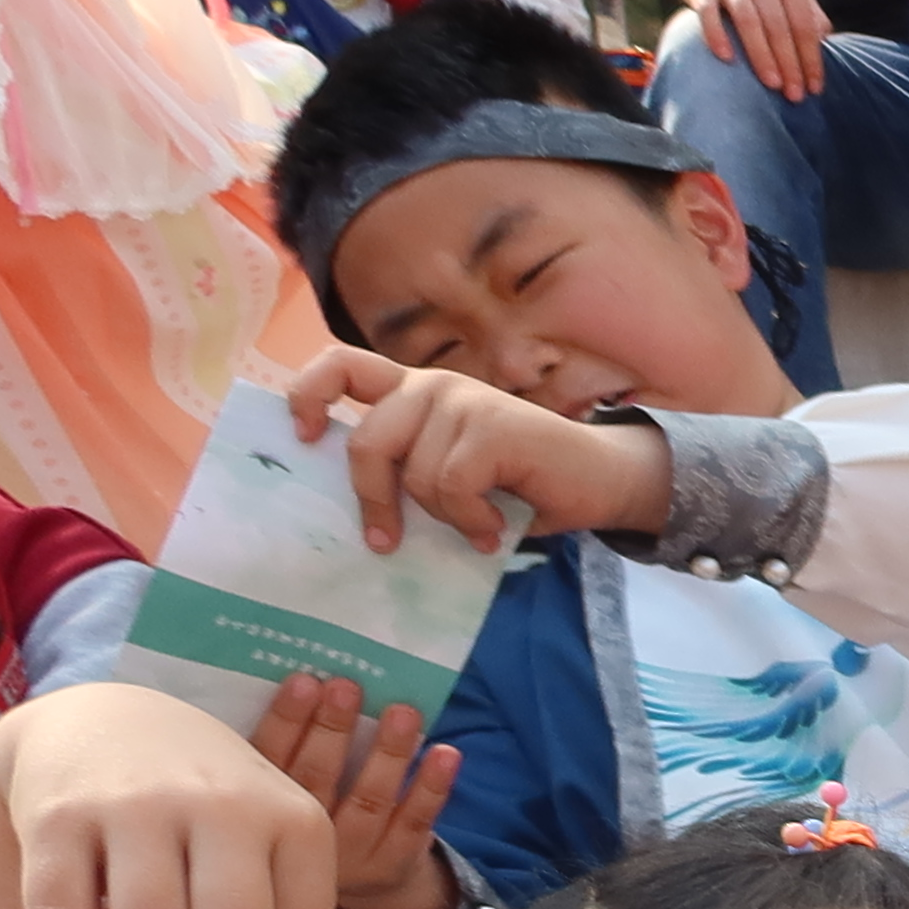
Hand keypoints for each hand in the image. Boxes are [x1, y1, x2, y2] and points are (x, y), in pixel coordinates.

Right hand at [243, 674, 463, 908]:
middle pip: (319, 778)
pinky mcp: (394, 860)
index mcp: (260, 812)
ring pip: (371, 799)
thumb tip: (299, 677)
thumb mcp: (268, 790)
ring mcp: (353, 852)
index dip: (286, 721)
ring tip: (403, 712)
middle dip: (333, 730)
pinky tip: (446, 753)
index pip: (269, 761)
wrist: (326, 891)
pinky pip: (416, 822)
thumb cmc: (294, 813)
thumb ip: (276, 746)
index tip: (303, 681)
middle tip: (346, 687)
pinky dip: (432, 788)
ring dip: (388, 754)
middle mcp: (303, 835)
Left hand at [281, 349, 672, 554]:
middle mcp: (433, 386)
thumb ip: (410, 471)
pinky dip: (470, 518)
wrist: (604, 480)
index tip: (304, 438)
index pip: (341, 367)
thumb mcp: (451, 473)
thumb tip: (361, 511)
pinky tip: (494, 527)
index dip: (308, 396)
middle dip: (373, 499)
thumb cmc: (527, 485)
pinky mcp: (491, 427)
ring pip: (414, 475)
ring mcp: (463, 402)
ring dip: (445, 516)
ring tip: (477, 526)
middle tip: (386, 541)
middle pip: (366, 441)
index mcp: (415, 392)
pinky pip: (451, 486)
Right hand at [675, 0, 831, 99]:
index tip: (815, 89)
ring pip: (749, 21)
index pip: (804, 25)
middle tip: (795, 96)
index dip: (811, 58)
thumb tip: (827, 40)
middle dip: (790, 63)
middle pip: (779, 26)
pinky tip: (726, 59)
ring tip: (772, 85)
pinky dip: (717, 34)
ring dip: (762, 55)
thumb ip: (806, 11)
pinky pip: (709, 12)